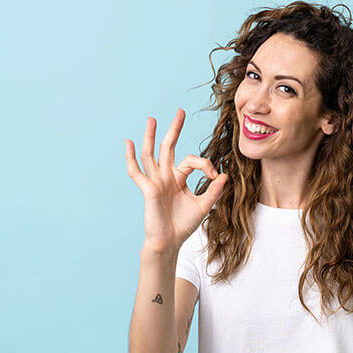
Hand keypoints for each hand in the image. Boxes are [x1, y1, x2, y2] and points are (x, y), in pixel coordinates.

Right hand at [125, 109, 228, 251]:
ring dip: (150, 136)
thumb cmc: (183, 225)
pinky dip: (131, 158)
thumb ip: (213, 191)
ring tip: (152, 119)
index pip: (191, 160)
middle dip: (174, 129)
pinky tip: (129, 143)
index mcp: (179, 178)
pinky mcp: (148, 189)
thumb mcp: (203, 206)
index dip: (205, 164)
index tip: (214, 175)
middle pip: (168, 147)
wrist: (170, 241)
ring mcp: (155, 181)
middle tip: (180, 111)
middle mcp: (165, 176)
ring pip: (151, 154)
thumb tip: (224, 175)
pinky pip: (136, 172)